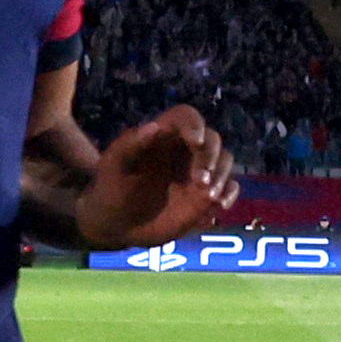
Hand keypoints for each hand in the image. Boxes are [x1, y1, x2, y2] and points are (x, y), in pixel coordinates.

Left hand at [74, 107, 239, 252]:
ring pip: (224, 161)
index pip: (187, 117)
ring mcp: (197, 172)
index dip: (195, 125)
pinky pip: (229, 187)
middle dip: (210, 157)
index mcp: (163, 136)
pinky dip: (230, 194)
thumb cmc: (111, 189)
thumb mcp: (113, 166)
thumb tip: (156, 126)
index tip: (195, 142)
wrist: (115, 225)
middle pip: (212, 139)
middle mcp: (185, 150)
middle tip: (200, 180)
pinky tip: (219, 207)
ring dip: (221, 176)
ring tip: (207, 196)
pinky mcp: (206, 194)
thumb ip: (131, 144)